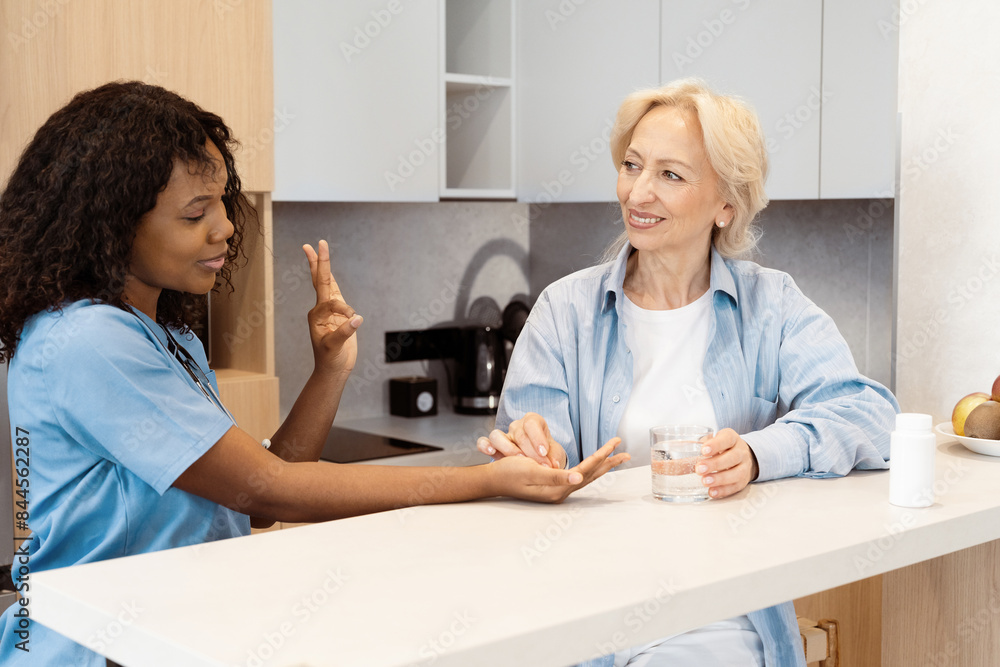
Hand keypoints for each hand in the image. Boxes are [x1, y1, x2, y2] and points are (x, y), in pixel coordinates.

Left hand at [303, 240, 361, 374]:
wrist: (332, 369)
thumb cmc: (330, 360)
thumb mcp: (335, 347)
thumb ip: (344, 332)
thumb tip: (357, 318)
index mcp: (317, 316)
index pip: (331, 302)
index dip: (344, 309)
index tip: (354, 320)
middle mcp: (320, 310)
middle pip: (320, 281)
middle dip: (317, 262)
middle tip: (310, 244)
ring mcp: (328, 311)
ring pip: (326, 284)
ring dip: (322, 266)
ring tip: (316, 249)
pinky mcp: (338, 314)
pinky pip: (335, 293)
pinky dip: (333, 280)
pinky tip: (330, 273)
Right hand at [476, 412, 566, 467]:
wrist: (538, 463)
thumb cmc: (547, 455)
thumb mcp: (555, 454)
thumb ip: (555, 457)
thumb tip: (553, 464)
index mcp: (533, 422)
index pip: (532, 424)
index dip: (537, 438)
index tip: (544, 453)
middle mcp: (517, 426)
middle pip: (518, 433)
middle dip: (529, 451)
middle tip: (538, 465)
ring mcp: (504, 435)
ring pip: (497, 435)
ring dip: (508, 449)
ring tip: (517, 461)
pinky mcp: (493, 446)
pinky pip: (483, 442)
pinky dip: (485, 446)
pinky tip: (491, 453)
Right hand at [487, 437, 629, 502]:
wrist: (492, 480)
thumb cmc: (508, 473)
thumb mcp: (531, 471)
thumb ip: (556, 475)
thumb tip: (579, 475)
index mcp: (557, 488)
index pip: (586, 469)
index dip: (601, 455)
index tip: (615, 444)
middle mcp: (560, 491)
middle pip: (591, 474)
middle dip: (609, 462)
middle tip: (626, 453)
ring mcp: (557, 489)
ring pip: (586, 474)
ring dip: (601, 465)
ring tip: (615, 457)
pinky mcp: (552, 485)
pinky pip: (577, 475)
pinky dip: (589, 467)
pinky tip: (593, 465)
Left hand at [695, 428, 758, 498]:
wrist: (742, 457)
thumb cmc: (720, 449)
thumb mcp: (709, 443)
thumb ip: (689, 451)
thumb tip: (661, 464)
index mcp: (731, 438)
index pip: (727, 439)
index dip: (716, 444)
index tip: (703, 450)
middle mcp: (741, 452)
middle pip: (732, 457)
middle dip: (715, 464)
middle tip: (699, 469)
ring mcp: (744, 467)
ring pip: (737, 473)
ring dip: (720, 479)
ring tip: (705, 482)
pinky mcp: (743, 481)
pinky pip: (736, 486)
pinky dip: (724, 490)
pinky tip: (712, 492)